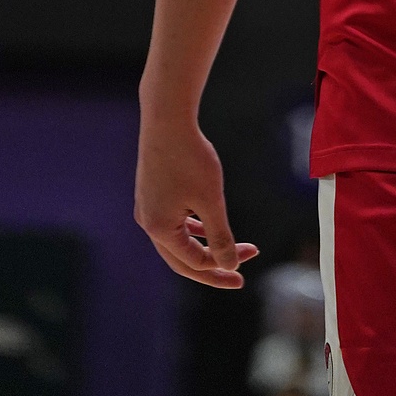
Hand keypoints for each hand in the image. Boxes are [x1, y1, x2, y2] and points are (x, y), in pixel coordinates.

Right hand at [135, 113, 257, 287]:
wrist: (167, 120)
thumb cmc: (190, 158)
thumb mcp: (211, 200)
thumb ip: (220, 236)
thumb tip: (229, 266)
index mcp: (160, 230)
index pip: (194, 262)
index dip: (223, 267)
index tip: (249, 261)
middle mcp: (148, 223)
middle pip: (182, 260)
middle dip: (213, 266)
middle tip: (239, 276)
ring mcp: (146, 209)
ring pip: (176, 242)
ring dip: (203, 247)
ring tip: (230, 251)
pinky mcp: (151, 194)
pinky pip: (172, 223)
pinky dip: (191, 229)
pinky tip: (206, 225)